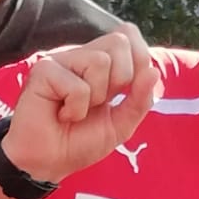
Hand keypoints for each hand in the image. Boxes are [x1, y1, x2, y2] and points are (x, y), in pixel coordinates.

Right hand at [0, 26, 161, 186]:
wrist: (49, 162)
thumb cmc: (79, 142)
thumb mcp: (121, 124)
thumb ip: (140, 99)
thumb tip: (154, 71)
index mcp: (101, 63)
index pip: (128, 36)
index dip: (139, 59)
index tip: (124, 91)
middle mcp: (81, 56)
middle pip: (119, 42)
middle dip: (120, 80)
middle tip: (98, 104)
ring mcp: (62, 61)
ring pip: (100, 61)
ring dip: (95, 98)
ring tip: (76, 111)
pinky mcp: (44, 70)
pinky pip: (78, 86)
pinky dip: (75, 109)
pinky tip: (60, 114)